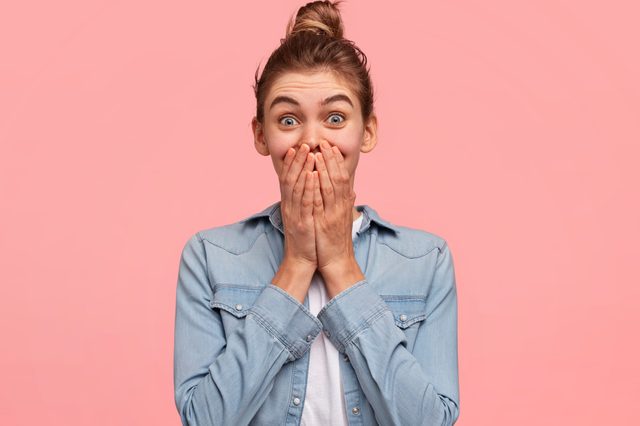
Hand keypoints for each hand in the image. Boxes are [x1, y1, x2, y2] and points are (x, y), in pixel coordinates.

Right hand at [278, 143, 317, 269]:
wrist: (301, 260)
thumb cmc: (306, 237)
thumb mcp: (304, 215)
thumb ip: (306, 200)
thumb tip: (312, 184)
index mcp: (289, 204)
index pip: (288, 178)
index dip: (291, 162)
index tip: (297, 147)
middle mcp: (289, 206)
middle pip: (290, 178)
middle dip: (297, 160)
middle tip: (303, 143)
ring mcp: (294, 214)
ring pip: (296, 186)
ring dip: (302, 168)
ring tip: (308, 152)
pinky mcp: (302, 222)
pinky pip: (305, 202)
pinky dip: (308, 187)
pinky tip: (312, 175)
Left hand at [312, 140, 364, 296]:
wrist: (337, 261)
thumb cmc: (337, 240)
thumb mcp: (343, 218)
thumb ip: (346, 203)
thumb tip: (351, 189)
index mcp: (344, 204)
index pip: (343, 177)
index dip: (337, 161)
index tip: (330, 147)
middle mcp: (341, 206)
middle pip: (338, 177)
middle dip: (330, 159)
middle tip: (324, 143)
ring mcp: (333, 214)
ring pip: (330, 186)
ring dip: (324, 168)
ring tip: (317, 153)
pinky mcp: (325, 223)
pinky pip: (321, 201)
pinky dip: (317, 187)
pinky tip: (312, 176)